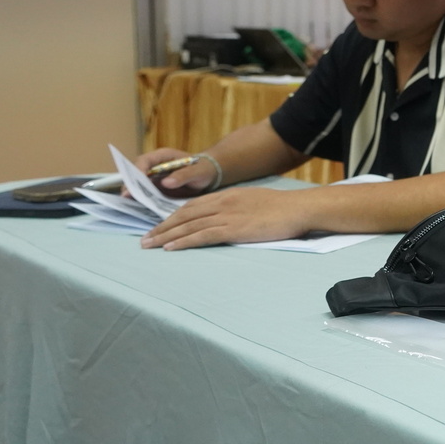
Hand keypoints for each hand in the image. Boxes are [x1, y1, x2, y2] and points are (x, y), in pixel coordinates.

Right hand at [132, 147, 217, 196]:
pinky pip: (147, 192)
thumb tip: (166, 183)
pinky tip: (140, 207)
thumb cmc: (203, 168)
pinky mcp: (157, 188)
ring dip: (134, 192)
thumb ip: (183, 175)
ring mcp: (155, 177)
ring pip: (139, 183)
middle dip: (131, 183)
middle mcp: (155, 166)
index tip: (135, 182)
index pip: (145, 160)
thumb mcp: (197, 171)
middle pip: (137, 172)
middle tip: (126, 196)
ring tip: (129, 203)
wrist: (209, 174)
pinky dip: (143, 198)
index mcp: (163, 156)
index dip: (137, 170)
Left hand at [141, 187, 311, 249]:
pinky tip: (171, 248)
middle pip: (184, 215)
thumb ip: (235, 208)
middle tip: (145, 239)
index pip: (192, 206)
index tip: (159, 227)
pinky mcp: (234, 229)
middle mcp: (222, 203)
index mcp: (227, 196)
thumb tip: (225, 219)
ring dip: (166, 235)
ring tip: (149, 245)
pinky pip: (202, 235)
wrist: (299, 208)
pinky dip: (184, 241)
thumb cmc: (282, 208)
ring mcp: (227, 216)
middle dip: (162, 227)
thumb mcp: (253, 201)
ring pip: (188, 225)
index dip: (172, 217)